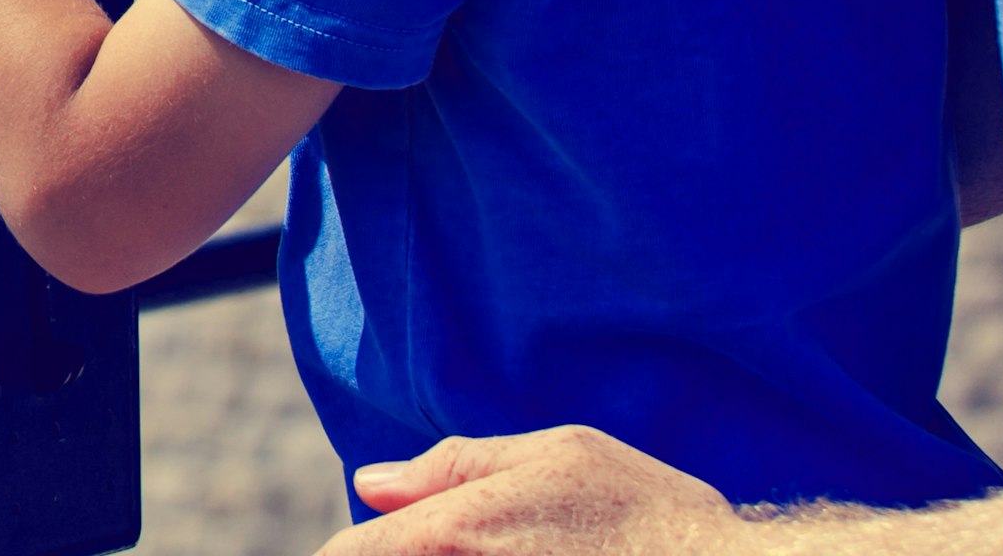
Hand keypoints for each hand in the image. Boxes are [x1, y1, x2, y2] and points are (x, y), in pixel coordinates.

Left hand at [328, 430, 745, 555]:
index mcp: (457, 532)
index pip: (356, 555)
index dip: (356, 551)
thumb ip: (453, 467)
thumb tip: (371, 484)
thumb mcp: (556, 455)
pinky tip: (544, 554)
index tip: (371, 544)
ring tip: (523, 544)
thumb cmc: (646, 512)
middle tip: (478, 538)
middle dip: (413, 551)